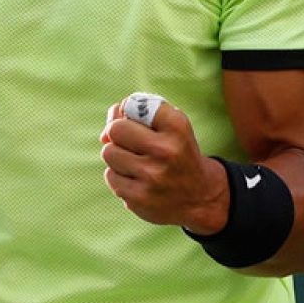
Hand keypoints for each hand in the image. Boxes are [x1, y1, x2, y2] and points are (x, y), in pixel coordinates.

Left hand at [100, 97, 228, 233]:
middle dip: (118, 134)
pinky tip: (138, 180)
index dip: (129, 110)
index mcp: (177, 127)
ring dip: (118, 156)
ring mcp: (152, 176)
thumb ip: (137, 115)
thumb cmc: (178, 154)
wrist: (200, 198)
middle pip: (115, 129)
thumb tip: (104, 134)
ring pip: (109, 152)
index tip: (138, 120)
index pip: (133, 104)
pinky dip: (119, 176)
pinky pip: (110, 176)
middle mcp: (166, 150)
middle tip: (133, 143)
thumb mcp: (172, 127)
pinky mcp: (138, 198)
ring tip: (138, 163)